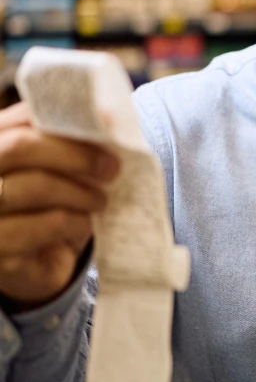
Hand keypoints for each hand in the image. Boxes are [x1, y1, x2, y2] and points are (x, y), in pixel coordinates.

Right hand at [0, 101, 119, 309]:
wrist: (35, 266)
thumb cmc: (46, 208)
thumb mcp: (56, 170)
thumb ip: (68, 140)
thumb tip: (107, 115)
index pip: (17, 118)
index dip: (61, 120)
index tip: (105, 126)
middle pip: (18, 146)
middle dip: (74, 154)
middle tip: (111, 167)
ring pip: (35, 186)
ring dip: (81, 193)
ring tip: (100, 200)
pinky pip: (46, 225)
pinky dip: (76, 222)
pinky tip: (83, 224)